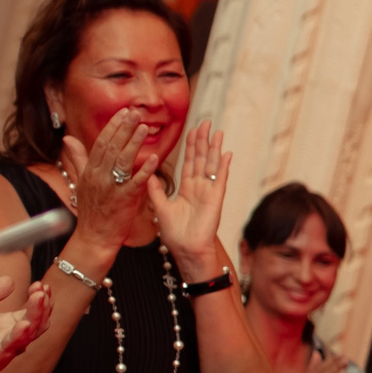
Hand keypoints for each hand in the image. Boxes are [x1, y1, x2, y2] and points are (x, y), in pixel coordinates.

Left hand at [0, 271, 50, 372]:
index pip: (32, 313)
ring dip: (36, 318)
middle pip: (36, 325)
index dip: (40, 299)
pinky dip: (16, 339)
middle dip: (44, 307)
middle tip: (43, 291)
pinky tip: (23, 325)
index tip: (40, 285)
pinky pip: (4, 352)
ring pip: (25, 338)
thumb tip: (10, 281)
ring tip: (39, 300)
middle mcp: (2, 341)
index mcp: (1, 327)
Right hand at [60, 108, 157, 249]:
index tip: (124, 112)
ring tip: (144, 127)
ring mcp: (110, 188)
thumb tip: (68, 138)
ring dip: (133, 143)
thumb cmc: (92, 210)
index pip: (101, 143)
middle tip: (136, 112)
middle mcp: (98, 177)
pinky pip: (135, 183)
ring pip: (121, 161)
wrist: (94, 237)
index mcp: (90, 171)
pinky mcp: (123, 201)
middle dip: (124, 128)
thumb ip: (79, 159)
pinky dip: (144, 170)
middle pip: (111, 147)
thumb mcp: (82, 182)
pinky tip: (154, 159)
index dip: (113, 126)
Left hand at [145, 121, 229, 277]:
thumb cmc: (175, 234)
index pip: (189, 162)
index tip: (191, 130)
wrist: (186, 250)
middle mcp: (199, 188)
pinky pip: (220, 179)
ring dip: (214, 148)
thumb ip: (155, 189)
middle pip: (201, 159)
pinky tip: (227, 153)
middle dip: (203, 141)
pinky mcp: (216, 199)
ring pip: (211, 165)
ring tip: (216, 132)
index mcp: (187, 189)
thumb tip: (145, 171)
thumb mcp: (160, 207)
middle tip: (205, 122)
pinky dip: (223, 166)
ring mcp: (209, 192)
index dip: (190, 146)